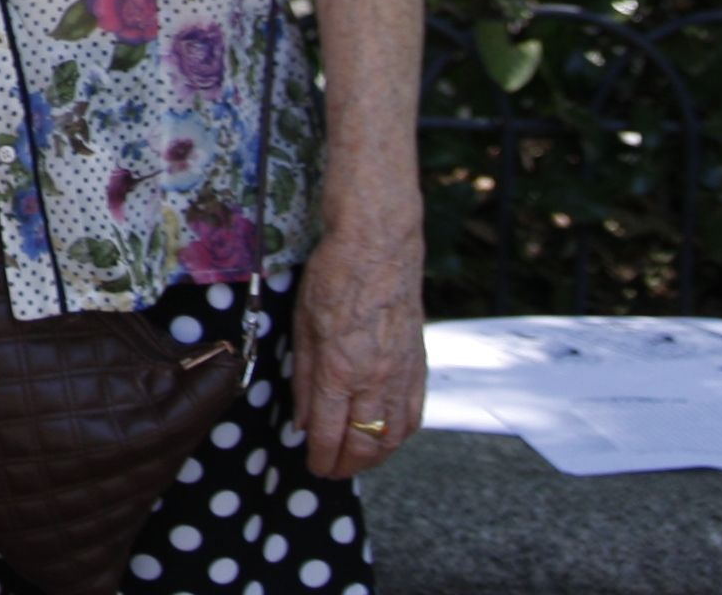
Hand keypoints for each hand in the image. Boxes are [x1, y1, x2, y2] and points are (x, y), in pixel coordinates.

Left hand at [291, 227, 426, 476]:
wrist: (378, 249)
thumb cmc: (332, 280)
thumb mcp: (301, 327)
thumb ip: (303, 378)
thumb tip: (302, 420)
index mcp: (339, 368)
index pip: (329, 431)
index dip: (320, 456)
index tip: (313, 466)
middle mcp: (375, 378)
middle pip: (365, 443)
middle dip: (347, 465)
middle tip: (331, 471)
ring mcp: (402, 374)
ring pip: (394, 436)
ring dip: (376, 458)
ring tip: (356, 462)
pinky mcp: (419, 366)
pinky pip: (413, 414)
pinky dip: (399, 435)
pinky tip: (386, 438)